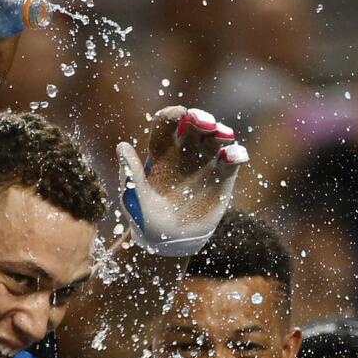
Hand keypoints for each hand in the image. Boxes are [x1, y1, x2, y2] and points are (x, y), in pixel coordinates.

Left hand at [118, 106, 248, 256]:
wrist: (169, 243)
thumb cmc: (145, 220)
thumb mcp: (133, 198)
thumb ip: (130, 173)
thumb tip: (122, 146)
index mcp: (161, 152)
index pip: (166, 123)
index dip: (172, 114)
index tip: (179, 114)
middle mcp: (185, 152)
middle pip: (195, 124)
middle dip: (201, 118)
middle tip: (203, 122)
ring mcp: (206, 163)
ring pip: (217, 137)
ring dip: (221, 131)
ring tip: (221, 135)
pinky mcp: (223, 178)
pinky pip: (233, 159)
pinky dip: (236, 153)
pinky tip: (231, 156)